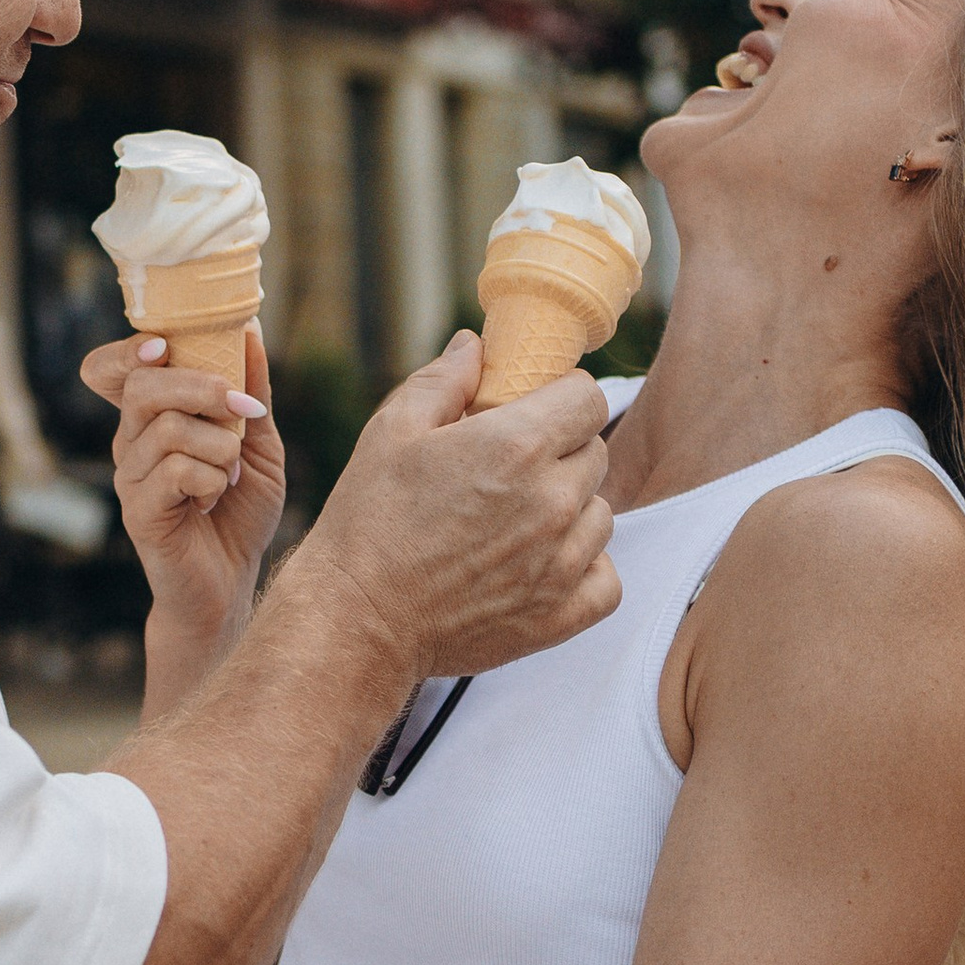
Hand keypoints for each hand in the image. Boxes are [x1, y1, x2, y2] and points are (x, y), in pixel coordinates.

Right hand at [79, 324, 284, 665]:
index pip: (108, 370)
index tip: (166, 344)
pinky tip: (214, 498)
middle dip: (201, 385)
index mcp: (149, 420)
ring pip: (169, 428)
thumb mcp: (256, 442)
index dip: (128, 350)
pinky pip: (175, 471)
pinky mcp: (140, 512)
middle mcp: (129, 442)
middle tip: (242, 407)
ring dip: (220, 445)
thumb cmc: (239, 511)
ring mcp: (129, 477)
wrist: (230, 583)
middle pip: (143, 386)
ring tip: (232, 473)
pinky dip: (212, 478)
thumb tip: (250, 330)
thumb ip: (249, 389)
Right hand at [302, 333, 616, 685]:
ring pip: (601, 514)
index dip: (563, 397)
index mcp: (516, 445)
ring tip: (517, 519)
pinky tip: (540, 562)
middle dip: (561, 450)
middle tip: (511, 467)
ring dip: (571, 509)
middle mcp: (552, 500)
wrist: (359, 618)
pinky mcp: (561, 614)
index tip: (537, 409)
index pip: (588, 397)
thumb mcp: (392, 431)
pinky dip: (583, 568)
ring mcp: (562, 561)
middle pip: (595, 452)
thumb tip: (476, 346)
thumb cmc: (369, 520)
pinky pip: (606, 577)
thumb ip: (444, 380)